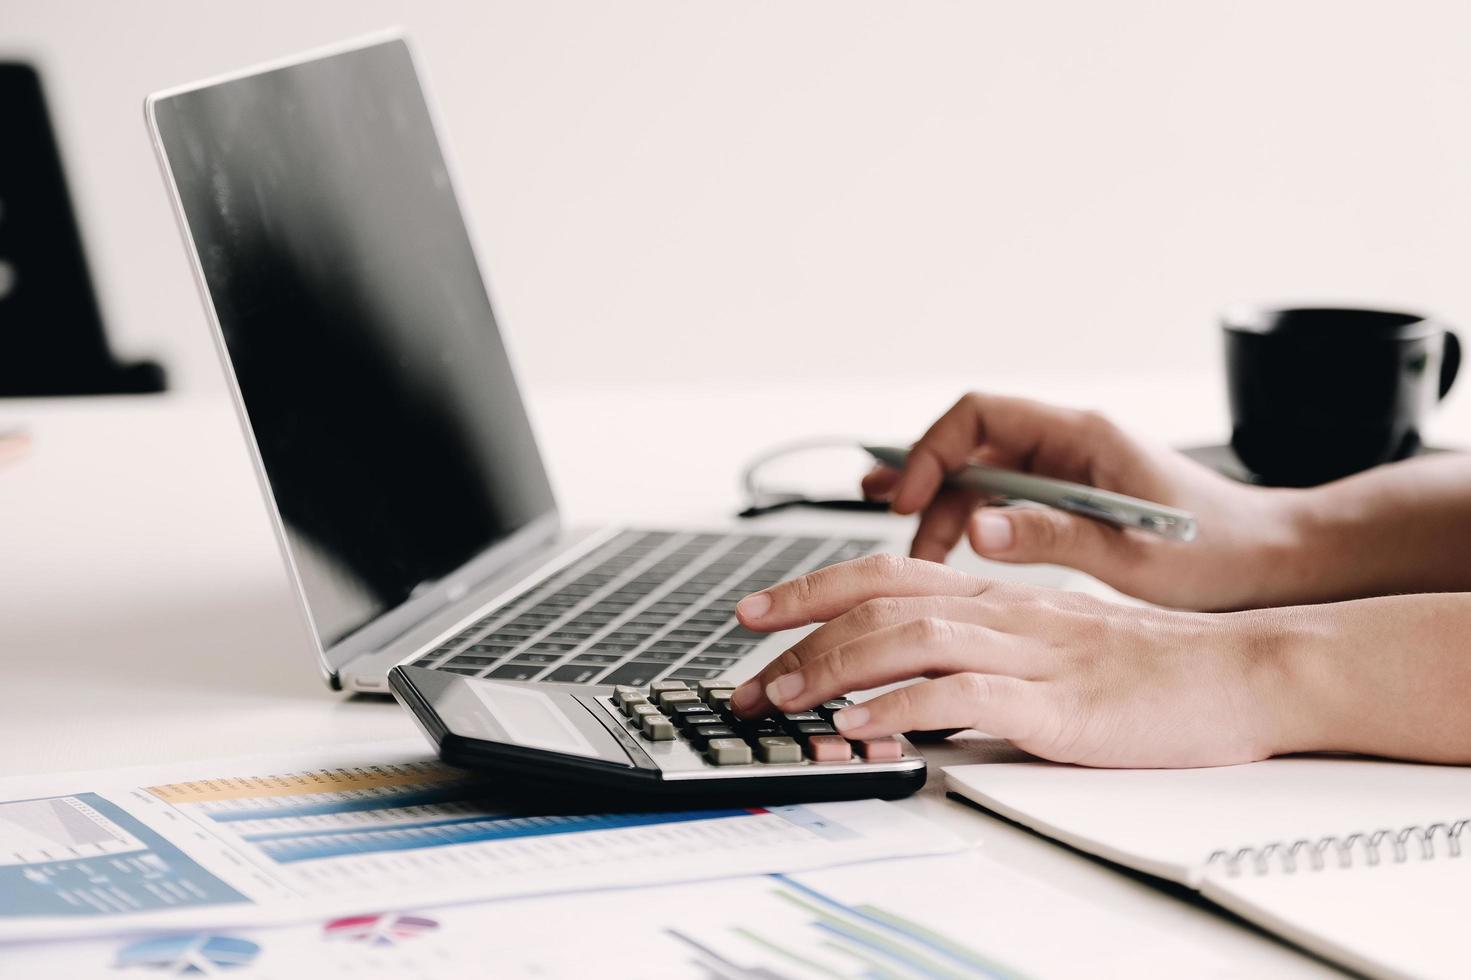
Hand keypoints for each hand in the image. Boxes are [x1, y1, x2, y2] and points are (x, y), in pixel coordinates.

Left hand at [730, 555, 1296, 767]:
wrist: (1243, 673)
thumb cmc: (1149, 666)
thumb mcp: (1052, 641)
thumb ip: (986, 646)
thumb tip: (913, 676)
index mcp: (999, 593)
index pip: (883, 575)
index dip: (810, 590)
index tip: (753, 615)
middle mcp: (1003, 611)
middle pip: (878, 602)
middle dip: (798, 638)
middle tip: (747, 682)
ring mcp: (1029, 653)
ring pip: (907, 640)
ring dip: (833, 670)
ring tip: (784, 702)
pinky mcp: (1058, 704)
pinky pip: (964, 698)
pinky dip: (903, 711)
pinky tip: (863, 731)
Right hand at [864, 392, 1306, 610]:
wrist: (1271, 561)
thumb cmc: (1219, 553)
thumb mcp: (1131, 553)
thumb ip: (1052, 536)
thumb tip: (977, 529)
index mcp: (1083, 436)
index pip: (980, 415)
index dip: (933, 451)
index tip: (909, 498)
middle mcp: (1069, 443)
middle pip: (971, 445)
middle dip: (927, 484)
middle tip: (898, 526)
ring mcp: (1068, 469)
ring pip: (981, 475)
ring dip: (944, 509)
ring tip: (913, 549)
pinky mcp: (1071, 498)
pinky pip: (1004, 500)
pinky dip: (971, 522)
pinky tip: (945, 545)